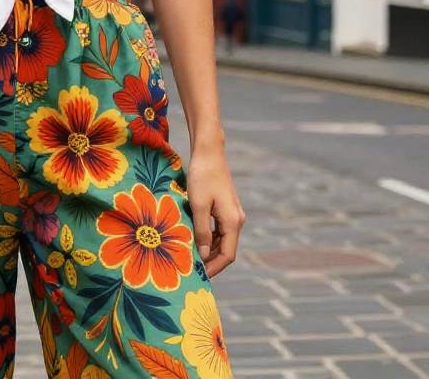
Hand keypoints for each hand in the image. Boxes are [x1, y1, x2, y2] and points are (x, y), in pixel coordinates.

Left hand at [185, 145, 245, 278]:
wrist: (209, 152)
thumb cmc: (202, 176)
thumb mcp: (198, 205)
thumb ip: (202, 232)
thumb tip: (204, 256)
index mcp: (233, 222)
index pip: (227, 255)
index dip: (214, 268)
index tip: (199, 277)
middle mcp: (237, 220)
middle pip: (226, 250)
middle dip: (211, 262)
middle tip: (192, 270)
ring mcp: (232, 213)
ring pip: (223, 240)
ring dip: (209, 250)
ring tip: (191, 257)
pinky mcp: (226, 207)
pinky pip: (219, 230)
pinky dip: (209, 238)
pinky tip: (195, 239)